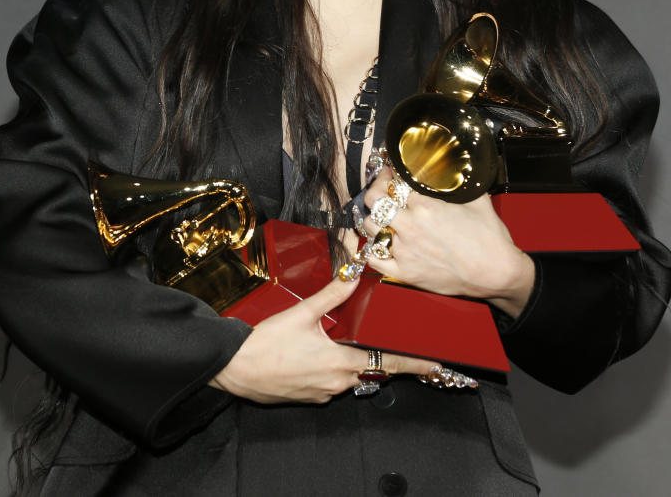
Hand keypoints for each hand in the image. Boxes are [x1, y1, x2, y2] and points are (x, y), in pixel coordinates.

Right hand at [209, 275, 439, 403]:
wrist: (234, 368)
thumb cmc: (266, 343)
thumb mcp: (302, 314)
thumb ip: (332, 295)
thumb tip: (353, 274)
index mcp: (341, 363)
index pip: (388, 365)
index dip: (414, 365)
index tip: (436, 366)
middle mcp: (337, 384)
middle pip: (369, 371)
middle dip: (373, 356)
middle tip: (377, 341)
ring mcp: (322, 394)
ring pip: (348, 378)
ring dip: (348, 362)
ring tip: (334, 343)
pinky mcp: (307, 398)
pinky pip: (329, 384)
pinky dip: (329, 370)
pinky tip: (312, 355)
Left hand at [361, 167, 534, 315]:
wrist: (496, 273)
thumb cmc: (490, 239)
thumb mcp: (477, 198)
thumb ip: (459, 181)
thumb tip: (455, 166)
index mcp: (425, 205)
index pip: (393, 182)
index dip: (389, 175)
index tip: (390, 173)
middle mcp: (410, 226)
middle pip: (374, 201)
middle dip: (375, 190)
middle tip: (381, 189)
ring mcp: (404, 251)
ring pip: (370, 228)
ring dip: (373, 218)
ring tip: (382, 215)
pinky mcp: (404, 272)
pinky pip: (373, 259)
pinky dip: (373, 249)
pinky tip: (381, 243)